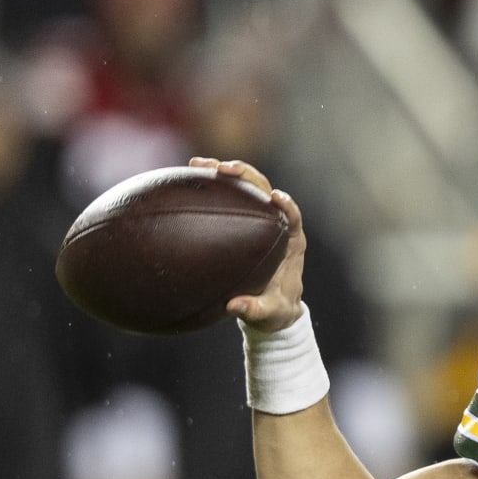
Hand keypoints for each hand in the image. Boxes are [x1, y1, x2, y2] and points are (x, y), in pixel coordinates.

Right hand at [188, 157, 307, 331]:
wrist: (271, 309)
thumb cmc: (275, 311)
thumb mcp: (268, 314)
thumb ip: (255, 310)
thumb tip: (234, 306)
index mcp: (292, 242)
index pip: (292, 216)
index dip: (286, 204)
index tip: (275, 198)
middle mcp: (276, 223)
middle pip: (264, 190)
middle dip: (246, 176)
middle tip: (224, 169)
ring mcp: (258, 218)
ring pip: (244, 187)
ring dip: (222, 172)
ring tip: (196, 164)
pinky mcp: (240, 219)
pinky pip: (226, 197)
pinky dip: (209, 186)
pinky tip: (185, 179)